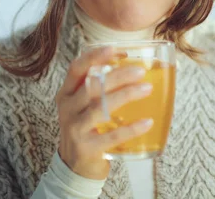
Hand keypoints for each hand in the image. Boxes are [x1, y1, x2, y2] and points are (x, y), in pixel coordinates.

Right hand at [55, 47, 153, 179]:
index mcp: (67, 93)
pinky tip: (147, 122)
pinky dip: (131, 128)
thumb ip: (101, 87)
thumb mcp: (85, 105)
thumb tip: (135, 66)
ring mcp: (75, 129)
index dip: (95, 56)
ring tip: (147, 88)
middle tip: (140, 71)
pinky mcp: (87, 148)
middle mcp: (67, 109)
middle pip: (92, 86)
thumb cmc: (87, 128)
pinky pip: (112, 136)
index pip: (76, 68)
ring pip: (100, 108)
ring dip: (126, 96)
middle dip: (118, 75)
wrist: (75, 166)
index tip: (115, 48)